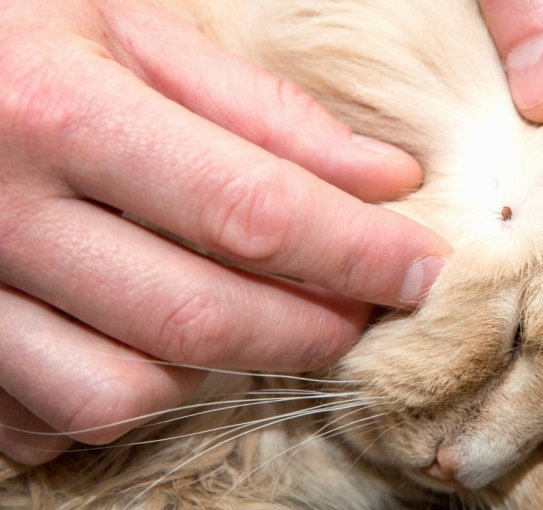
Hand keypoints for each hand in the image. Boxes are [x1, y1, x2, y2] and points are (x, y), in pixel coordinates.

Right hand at [0, 0, 449, 464]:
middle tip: (359, 307)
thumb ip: (263, 112)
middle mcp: (1, 216)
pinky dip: (129, 394)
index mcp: (59, 111)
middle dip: (311, 328)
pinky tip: (150, 340)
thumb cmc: (22, 42)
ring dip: (215, 370)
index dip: (354, 252)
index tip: (422, 270)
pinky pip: (58, 419)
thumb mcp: (132, 35)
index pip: (249, 209)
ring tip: (240, 312)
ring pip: (127, 391)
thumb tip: (386, 180)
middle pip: (201, 317)